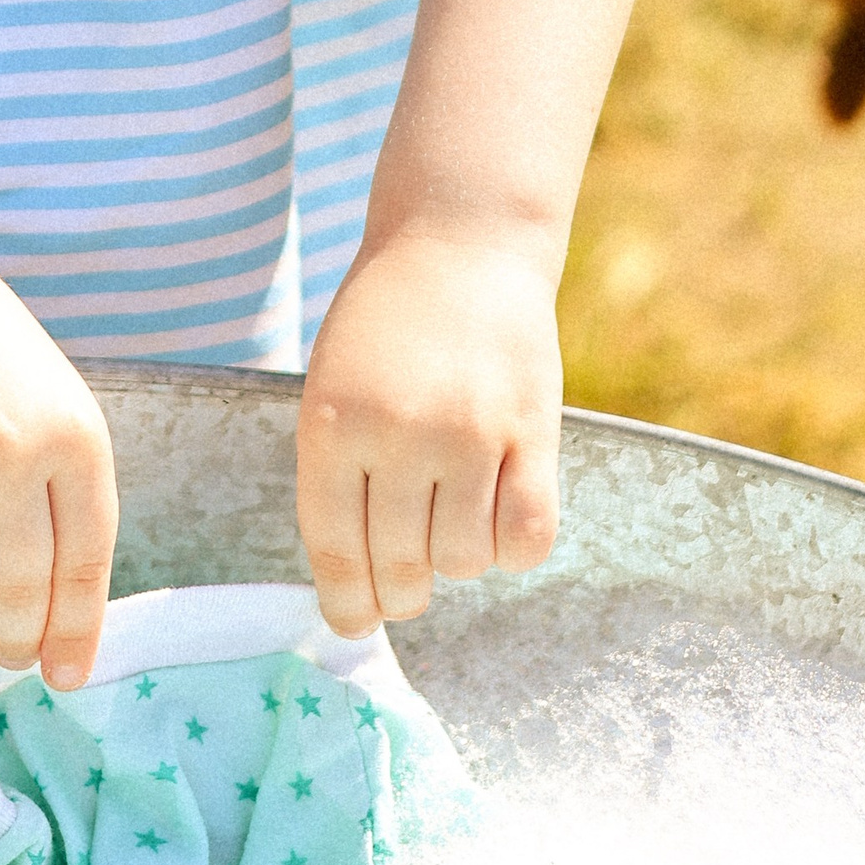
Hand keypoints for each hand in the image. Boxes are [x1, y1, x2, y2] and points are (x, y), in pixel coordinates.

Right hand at [0, 223, 117, 689]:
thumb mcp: (48, 403)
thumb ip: (60, 493)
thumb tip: (56, 613)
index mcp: (71, 435)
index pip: (85, 560)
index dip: (76, 629)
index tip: (66, 677)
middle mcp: (10, 453)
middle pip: (20, 588)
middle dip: (15, 634)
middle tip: (8, 651)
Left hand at [296, 228, 564, 635]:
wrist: (458, 243)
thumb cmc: (383, 325)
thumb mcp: (332, 389)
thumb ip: (337, 478)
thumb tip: (354, 589)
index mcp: (334, 424)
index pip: (336, 548)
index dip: (346, 602)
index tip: (354, 622)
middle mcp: (400, 434)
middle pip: (401, 567)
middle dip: (401, 594)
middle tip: (406, 585)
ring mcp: (472, 433)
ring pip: (465, 560)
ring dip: (457, 560)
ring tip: (451, 516)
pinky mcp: (533, 431)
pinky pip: (528, 537)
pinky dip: (511, 548)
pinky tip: (497, 517)